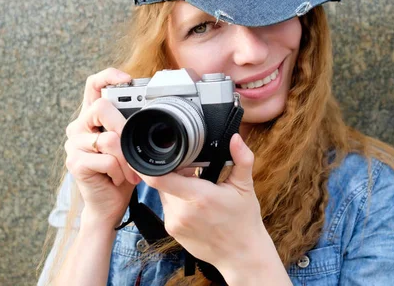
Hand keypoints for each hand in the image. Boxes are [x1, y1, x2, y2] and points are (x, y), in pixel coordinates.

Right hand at [64, 67, 140, 227]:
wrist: (109, 205)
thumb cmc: (122, 172)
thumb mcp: (129, 144)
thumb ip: (132, 125)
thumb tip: (154, 107)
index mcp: (91, 117)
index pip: (93, 85)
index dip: (108, 76)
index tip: (128, 80)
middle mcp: (78, 127)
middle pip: (101, 109)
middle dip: (125, 128)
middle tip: (136, 146)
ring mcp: (74, 145)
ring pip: (109, 139)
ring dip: (127, 159)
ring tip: (130, 172)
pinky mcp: (75, 163)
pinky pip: (107, 160)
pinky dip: (120, 172)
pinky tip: (118, 179)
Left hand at [136, 134, 270, 272]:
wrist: (241, 255)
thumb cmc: (243, 221)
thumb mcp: (245, 187)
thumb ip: (242, 159)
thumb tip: (235, 138)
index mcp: (199, 196)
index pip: (160, 179)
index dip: (148, 165)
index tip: (148, 153)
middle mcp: (182, 211)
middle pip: (163, 182)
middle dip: (174, 172)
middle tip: (194, 171)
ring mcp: (174, 223)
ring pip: (163, 194)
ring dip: (174, 187)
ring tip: (196, 188)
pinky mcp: (172, 231)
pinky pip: (167, 208)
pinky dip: (176, 201)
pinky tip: (194, 205)